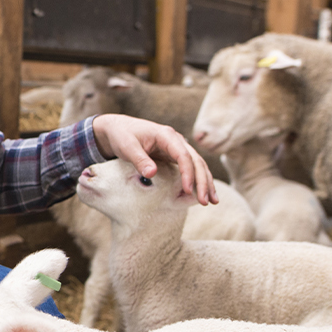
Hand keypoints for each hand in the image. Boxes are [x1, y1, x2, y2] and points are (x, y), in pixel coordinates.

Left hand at [92, 113, 216, 204]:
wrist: (118, 129)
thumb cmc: (121, 136)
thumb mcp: (127, 146)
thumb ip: (139, 159)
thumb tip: (152, 174)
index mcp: (166, 135)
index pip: (183, 155)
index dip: (188, 173)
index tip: (188, 191)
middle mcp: (176, 141)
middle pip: (196, 161)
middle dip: (203, 181)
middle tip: (205, 201)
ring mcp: (177, 148)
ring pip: (197, 165)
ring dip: (206, 182)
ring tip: (213, 201)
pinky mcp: (174, 156)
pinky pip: (190, 168)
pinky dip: (198, 180)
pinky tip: (204, 194)